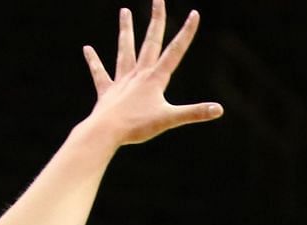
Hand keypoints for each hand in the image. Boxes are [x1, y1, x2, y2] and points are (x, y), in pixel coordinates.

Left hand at [82, 1, 222, 146]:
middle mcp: (139, 74)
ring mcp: (122, 80)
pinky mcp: (107, 91)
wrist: (107, 130)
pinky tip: (87, 49)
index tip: (194, 14)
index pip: (175, 51)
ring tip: (124, 12)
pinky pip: (99, 73)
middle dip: (156, 20)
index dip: (186, 33)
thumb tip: (219, 109)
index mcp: (155, 78)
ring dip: (126, 30)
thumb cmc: (138, 126)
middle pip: (150, 42)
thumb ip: (194, 113)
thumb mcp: (170, 119)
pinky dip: (93, 61)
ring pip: (125, 50)